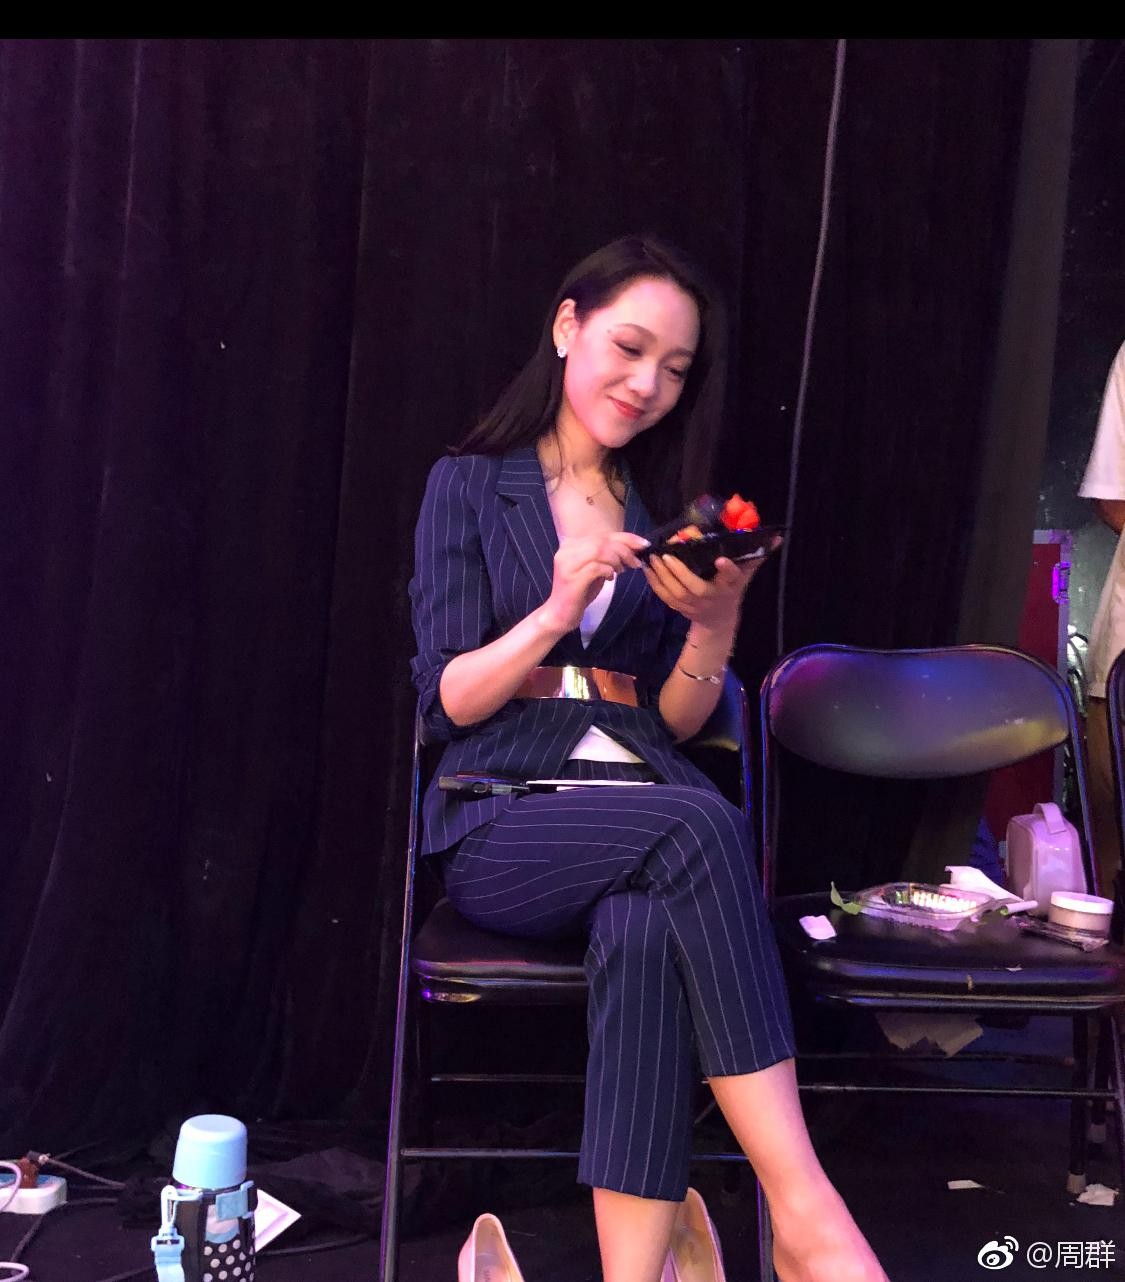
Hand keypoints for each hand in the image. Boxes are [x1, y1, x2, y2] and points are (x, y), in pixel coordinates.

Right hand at [539, 531, 650, 633]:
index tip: (643, 544)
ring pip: (599, 550)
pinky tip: (610, 578)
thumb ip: (607, 557)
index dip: (626, 538)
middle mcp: (567, 550)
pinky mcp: (571, 578)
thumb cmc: (579, 593)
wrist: (560, 614)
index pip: (602, 535)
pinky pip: (596, 567)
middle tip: (635, 562)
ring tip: (622, 570)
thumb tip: (631, 548)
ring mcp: (567, 563)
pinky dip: (608, 570)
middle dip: (624, 550)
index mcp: (571, 545)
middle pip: (602, 541)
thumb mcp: (596, 570)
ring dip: (617, 559)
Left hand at [642, 533, 782, 630]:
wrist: (718, 619)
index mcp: (729, 586)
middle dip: (680, 572)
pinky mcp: (680, 608)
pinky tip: (647, 569)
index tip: (721, 559)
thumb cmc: (733, 589)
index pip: (731, 577)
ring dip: (662, 576)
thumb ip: (757, 555)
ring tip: (653, 558)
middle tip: (667, 555)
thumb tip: (777, 537)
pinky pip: (664, 597)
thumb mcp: (746, 573)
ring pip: (676, 593)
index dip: (727, 569)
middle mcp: (712, 597)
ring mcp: (694, 605)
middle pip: (694, 587)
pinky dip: (654, 584)